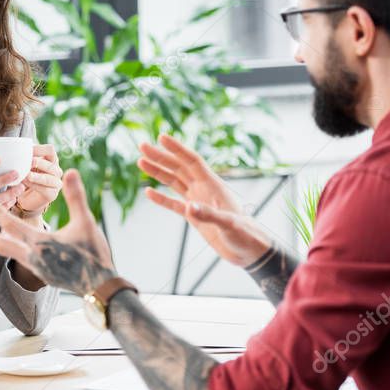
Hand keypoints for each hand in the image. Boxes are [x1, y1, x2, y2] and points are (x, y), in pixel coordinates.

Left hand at [0, 169, 115, 295]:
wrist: (101, 286)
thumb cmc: (94, 254)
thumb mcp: (86, 223)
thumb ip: (76, 197)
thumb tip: (70, 172)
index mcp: (41, 244)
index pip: (13, 225)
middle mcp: (34, 258)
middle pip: (2, 244)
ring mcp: (37, 269)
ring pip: (11, 253)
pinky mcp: (44, 275)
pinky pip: (21, 260)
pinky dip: (13, 249)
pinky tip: (16, 246)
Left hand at [14, 144, 62, 216]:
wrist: (26, 198)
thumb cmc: (25, 177)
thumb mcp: (25, 165)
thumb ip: (24, 157)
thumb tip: (12, 148)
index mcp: (51, 159)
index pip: (50, 150)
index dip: (38, 149)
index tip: (26, 151)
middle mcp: (56, 170)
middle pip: (50, 164)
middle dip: (38, 163)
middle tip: (27, 163)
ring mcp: (56, 183)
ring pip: (48, 178)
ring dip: (35, 176)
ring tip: (25, 175)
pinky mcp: (52, 194)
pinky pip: (44, 189)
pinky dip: (33, 185)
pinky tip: (25, 183)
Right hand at [138, 134, 268, 265]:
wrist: (249, 251)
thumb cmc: (245, 235)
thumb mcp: (229, 224)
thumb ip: (209, 215)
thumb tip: (188, 207)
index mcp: (213, 185)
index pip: (192, 161)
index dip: (177, 149)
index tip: (161, 137)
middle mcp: (204, 189)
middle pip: (179, 168)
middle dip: (161, 156)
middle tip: (142, 146)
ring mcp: (198, 202)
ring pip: (174, 182)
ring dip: (158, 172)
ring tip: (141, 162)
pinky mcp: (193, 216)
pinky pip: (173, 204)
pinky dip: (161, 198)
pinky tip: (149, 192)